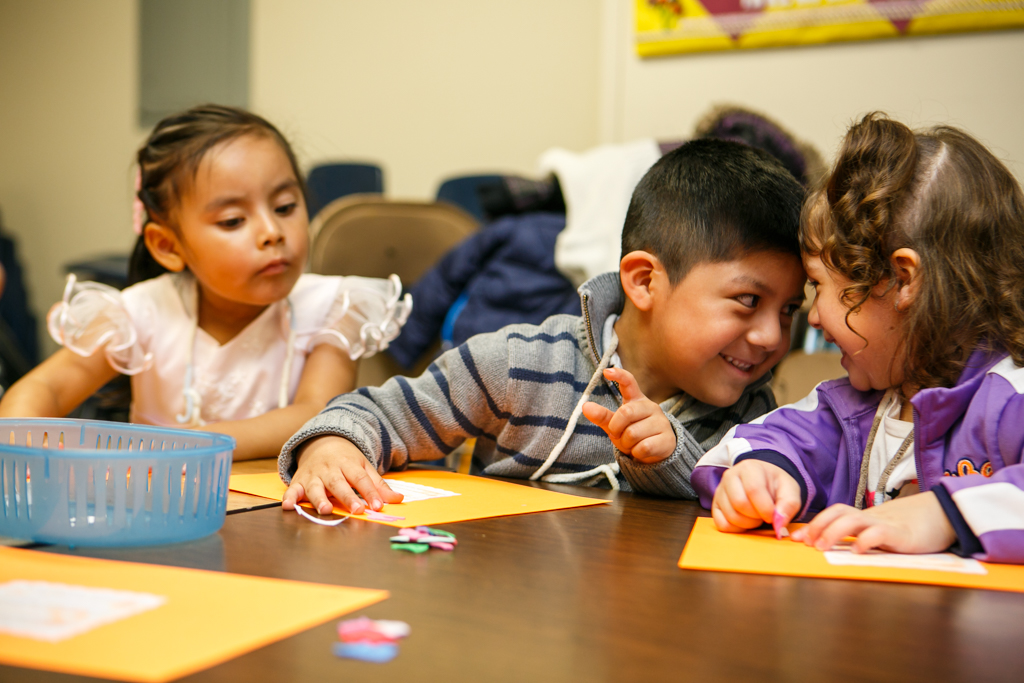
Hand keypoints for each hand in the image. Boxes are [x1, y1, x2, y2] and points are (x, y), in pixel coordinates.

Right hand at [282, 435, 403, 514]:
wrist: (321, 442)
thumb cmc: (346, 460)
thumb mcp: (364, 467)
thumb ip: (379, 485)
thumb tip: (399, 499)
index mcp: (348, 464)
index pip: (360, 478)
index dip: (369, 492)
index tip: (377, 506)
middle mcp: (330, 469)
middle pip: (339, 483)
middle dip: (347, 497)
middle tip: (357, 510)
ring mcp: (313, 475)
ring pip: (316, 487)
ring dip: (319, 499)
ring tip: (326, 510)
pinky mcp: (299, 481)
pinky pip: (292, 489)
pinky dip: (290, 498)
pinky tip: (289, 507)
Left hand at [582, 367, 675, 462]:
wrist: (655, 453)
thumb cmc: (633, 434)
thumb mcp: (615, 425)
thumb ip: (602, 416)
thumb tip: (585, 406)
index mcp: (637, 400)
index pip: (629, 382)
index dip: (619, 375)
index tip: (606, 371)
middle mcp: (651, 407)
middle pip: (625, 413)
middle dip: (616, 428)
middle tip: (618, 435)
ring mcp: (661, 422)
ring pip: (633, 433)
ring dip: (627, 443)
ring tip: (632, 444)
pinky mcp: (667, 439)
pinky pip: (643, 447)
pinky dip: (636, 452)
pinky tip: (641, 450)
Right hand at [711, 459, 801, 532]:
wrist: (764, 482)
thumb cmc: (776, 486)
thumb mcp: (790, 491)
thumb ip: (788, 505)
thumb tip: (779, 524)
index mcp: (749, 468)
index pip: (753, 490)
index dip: (765, 508)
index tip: (773, 515)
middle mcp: (730, 476)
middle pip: (739, 503)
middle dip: (756, 517)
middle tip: (764, 516)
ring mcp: (720, 491)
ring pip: (730, 516)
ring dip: (747, 524)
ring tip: (756, 517)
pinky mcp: (715, 505)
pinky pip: (721, 524)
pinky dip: (735, 529)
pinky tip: (745, 522)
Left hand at [791, 492, 956, 553]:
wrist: (944, 515)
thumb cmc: (912, 527)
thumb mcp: (882, 530)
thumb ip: (862, 535)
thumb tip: (836, 546)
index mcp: (865, 517)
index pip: (833, 514)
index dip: (814, 524)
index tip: (796, 537)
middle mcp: (870, 517)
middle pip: (838, 513)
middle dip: (817, 526)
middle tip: (805, 542)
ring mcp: (884, 523)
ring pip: (852, 521)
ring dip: (833, 533)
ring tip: (822, 547)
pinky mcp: (900, 533)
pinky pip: (879, 534)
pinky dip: (865, 541)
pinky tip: (857, 550)